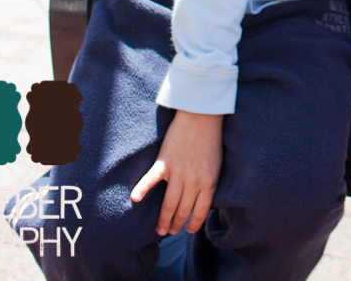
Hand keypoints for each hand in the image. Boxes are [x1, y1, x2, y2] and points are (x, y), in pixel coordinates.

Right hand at [131, 110, 223, 235]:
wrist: (202, 117)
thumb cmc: (211, 141)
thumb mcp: (216, 166)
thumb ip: (208, 184)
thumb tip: (200, 201)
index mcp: (208, 182)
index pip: (200, 212)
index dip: (193, 224)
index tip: (188, 230)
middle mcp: (193, 181)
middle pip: (182, 210)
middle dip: (176, 225)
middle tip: (170, 232)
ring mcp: (178, 172)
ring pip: (169, 203)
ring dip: (163, 219)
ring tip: (159, 230)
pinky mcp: (164, 162)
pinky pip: (151, 179)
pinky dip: (142, 189)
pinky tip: (134, 199)